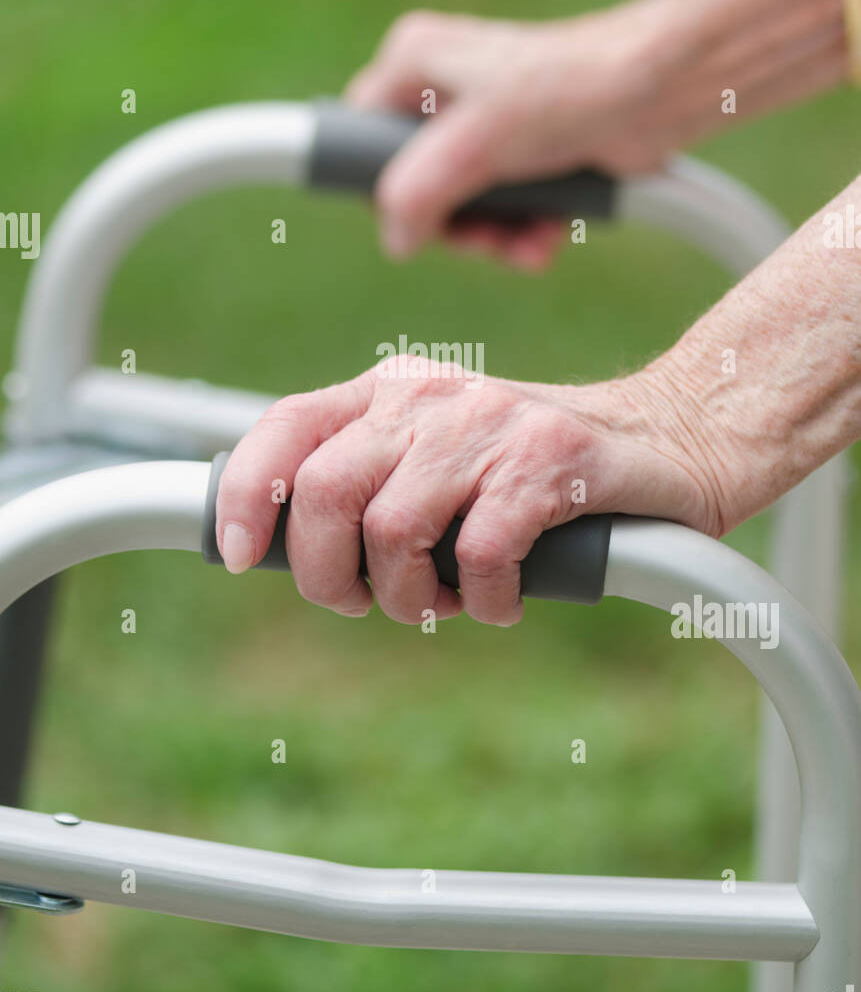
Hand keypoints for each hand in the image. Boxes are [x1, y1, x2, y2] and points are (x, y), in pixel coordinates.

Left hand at [215, 355, 721, 626]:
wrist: (670, 436)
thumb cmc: (539, 469)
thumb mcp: (442, 454)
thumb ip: (375, 478)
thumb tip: (288, 550)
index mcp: (393, 389)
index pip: (286, 425)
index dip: (245, 494)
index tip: (240, 557)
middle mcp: (431, 394)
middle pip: (323, 491)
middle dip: (326, 575)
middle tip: (367, 603)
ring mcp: (489, 423)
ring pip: (392, 531)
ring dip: (408, 598)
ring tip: (445, 603)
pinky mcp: (548, 460)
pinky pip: (477, 556)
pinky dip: (484, 601)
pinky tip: (506, 599)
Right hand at [345, 0, 847, 267]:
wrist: (663, 90)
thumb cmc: (570, 89)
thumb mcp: (477, 141)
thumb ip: (417, 191)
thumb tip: (396, 241)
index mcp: (413, 62)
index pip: (358, 137)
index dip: (378, 188)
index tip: (412, 219)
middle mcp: (444, 89)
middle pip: (413, 185)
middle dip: (452, 225)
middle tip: (481, 238)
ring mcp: (487, 124)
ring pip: (461, 206)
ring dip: (493, 237)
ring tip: (524, 245)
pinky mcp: (526, 153)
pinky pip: (503, 208)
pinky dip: (522, 232)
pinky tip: (546, 241)